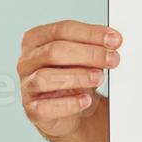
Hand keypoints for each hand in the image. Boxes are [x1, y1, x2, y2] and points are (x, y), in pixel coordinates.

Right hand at [18, 19, 121, 139]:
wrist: (72, 110)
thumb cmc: (75, 76)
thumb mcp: (84, 56)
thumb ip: (94, 46)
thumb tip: (112, 41)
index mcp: (36, 39)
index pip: (62, 30)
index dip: (90, 34)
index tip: (114, 40)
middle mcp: (27, 61)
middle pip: (54, 51)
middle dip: (88, 54)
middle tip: (113, 59)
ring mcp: (26, 86)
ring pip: (45, 77)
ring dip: (77, 76)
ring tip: (99, 78)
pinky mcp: (32, 109)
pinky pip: (46, 107)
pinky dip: (68, 104)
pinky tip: (85, 100)